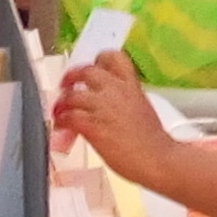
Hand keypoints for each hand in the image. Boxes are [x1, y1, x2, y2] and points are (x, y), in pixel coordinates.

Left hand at [52, 50, 181, 187]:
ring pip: (72, 95)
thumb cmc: (153, 142)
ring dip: (62, 103)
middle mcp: (116, 91)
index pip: (114, 58)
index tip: (94, 66)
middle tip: (67, 85)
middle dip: (72, 77)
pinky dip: (62, 121)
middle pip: (87, 71)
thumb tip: (108, 109)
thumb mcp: (141, 110)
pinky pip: (68, 117)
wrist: (157, 159)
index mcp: (131, 86)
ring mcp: (103, 107)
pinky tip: (62, 127)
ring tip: (59, 110)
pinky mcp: (92, 126)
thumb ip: (124, 102)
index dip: (100, 60)